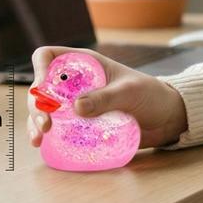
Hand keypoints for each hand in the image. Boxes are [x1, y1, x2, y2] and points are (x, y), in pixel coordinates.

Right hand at [26, 45, 188, 150]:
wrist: (167, 118)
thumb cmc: (151, 95)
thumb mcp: (130, 92)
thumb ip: (106, 98)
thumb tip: (76, 107)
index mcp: (85, 64)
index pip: (49, 57)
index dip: (39, 69)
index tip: (42, 89)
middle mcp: (75, 82)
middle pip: (41, 88)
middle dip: (36, 105)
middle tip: (45, 126)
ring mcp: (76, 104)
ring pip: (44, 109)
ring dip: (35, 122)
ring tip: (39, 139)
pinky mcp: (80, 124)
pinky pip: (57, 128)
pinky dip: (46, 135)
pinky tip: (43, 146)